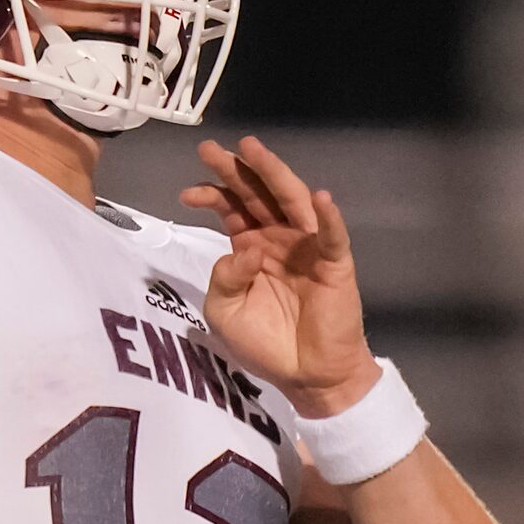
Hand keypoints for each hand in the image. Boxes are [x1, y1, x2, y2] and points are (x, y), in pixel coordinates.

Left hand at [182, 135, 379, 417]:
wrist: (307, 375)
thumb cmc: (267, 343)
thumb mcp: (225, 312)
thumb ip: (224, 278)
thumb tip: (242, 249)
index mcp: (251, 246)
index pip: (232, 209)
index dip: (212, 195)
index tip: (187, 193)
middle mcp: (279, 238)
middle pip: (257, 195)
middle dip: (235, 170)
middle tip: (209, 148)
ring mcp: (309, 247)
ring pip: (292, 201)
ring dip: (275, 174)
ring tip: (254, 150)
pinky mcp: (335, 263)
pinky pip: (334, 237)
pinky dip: (330, 217)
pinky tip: (321, 197)